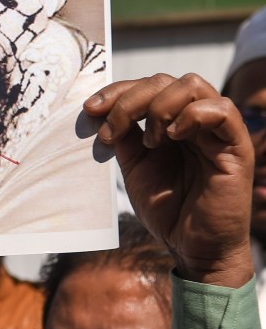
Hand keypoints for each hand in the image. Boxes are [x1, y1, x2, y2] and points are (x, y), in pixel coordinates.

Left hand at [85, 73, 253, 287]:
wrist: (191, 247)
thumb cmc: (167, 209)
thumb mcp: (134, 167)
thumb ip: (123, 137)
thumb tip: (98, 111)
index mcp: (171, 123)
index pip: (147, 86)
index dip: (117, 91)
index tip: (90, 109)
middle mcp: (195, 121)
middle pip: (165, 81)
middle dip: (129, 99)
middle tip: (111, 131)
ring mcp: (217, 131)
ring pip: (192, 85)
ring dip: (158, 106)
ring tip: (149, 141)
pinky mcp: (236, 147)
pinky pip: (222, 110)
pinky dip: (191, 116)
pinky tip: (171, 138)